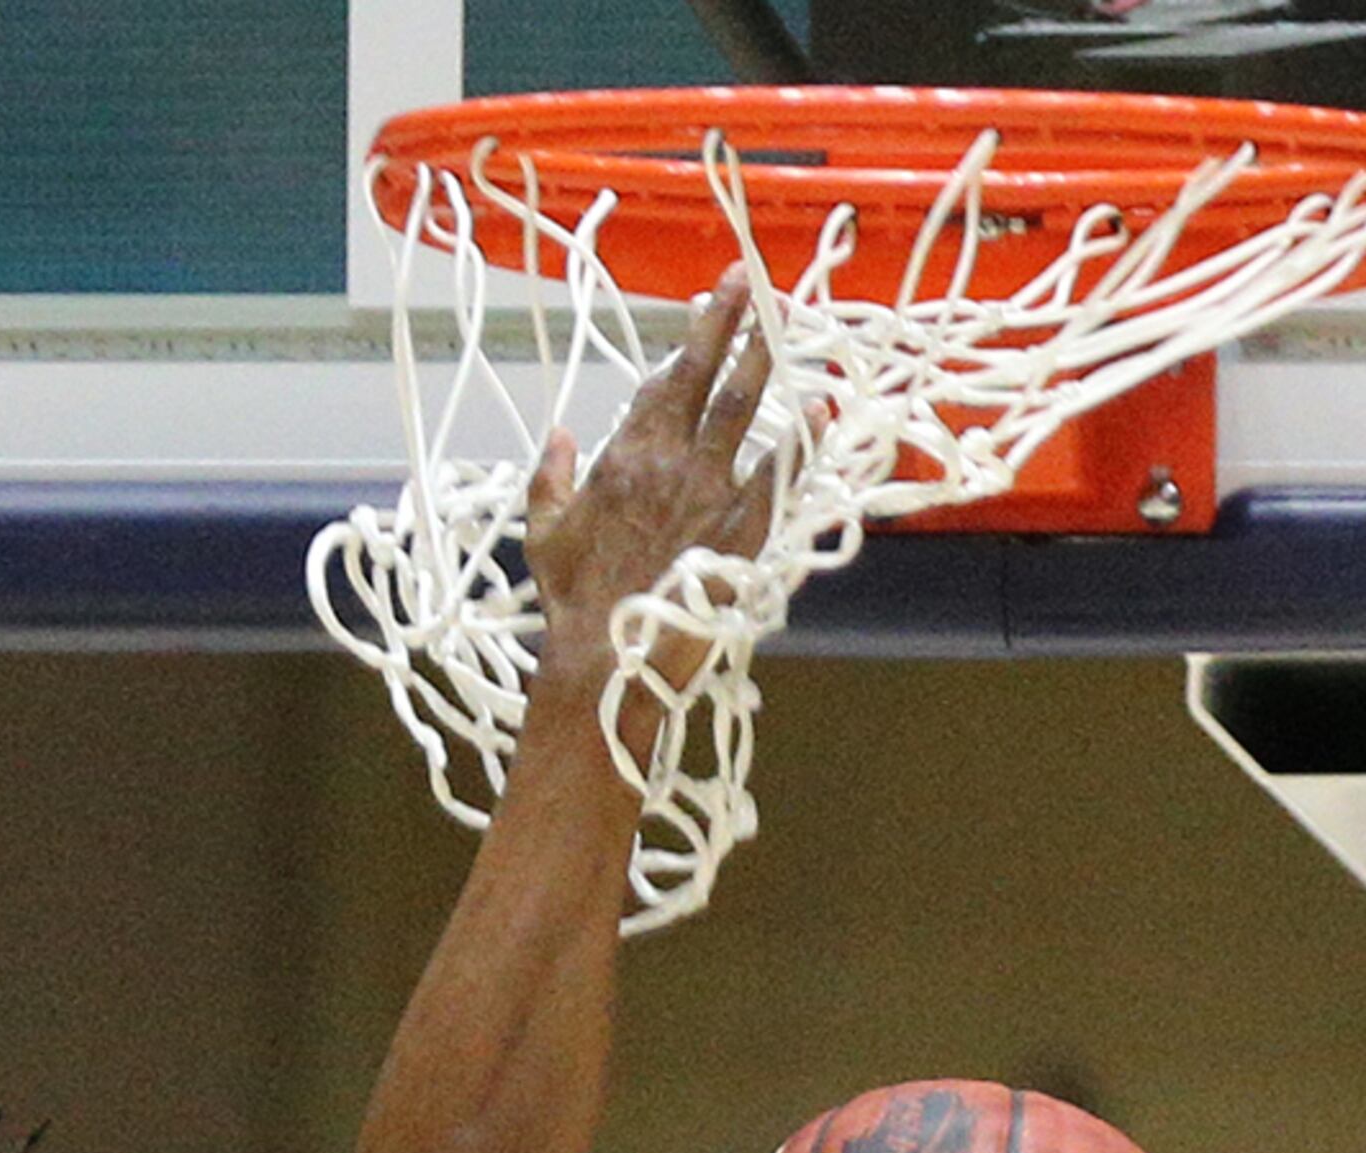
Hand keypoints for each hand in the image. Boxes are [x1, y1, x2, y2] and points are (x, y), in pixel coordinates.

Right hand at [529, 281, 780, 699]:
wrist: (604, 659)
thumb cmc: (574, 605)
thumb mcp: (544, 533)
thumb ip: (551, 477)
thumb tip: (560, 436)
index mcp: (624, 454)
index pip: (665, 381)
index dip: (694, 340)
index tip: (714, 303)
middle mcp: (669, 460)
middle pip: (706, 377)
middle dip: (730, 323)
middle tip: (752, 279)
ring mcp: (706, 494)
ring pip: (743, 413)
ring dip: (765, 363)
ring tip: (786, 323)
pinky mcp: (738, 535)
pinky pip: (774, 482)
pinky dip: (799, 448)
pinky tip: (821, 416)